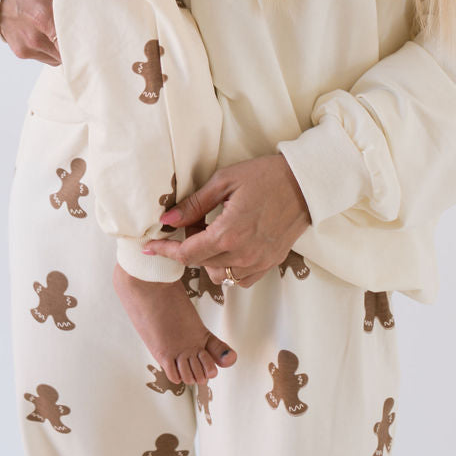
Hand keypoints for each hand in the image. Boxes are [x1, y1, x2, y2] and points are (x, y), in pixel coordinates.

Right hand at [0, 0, 91, 63]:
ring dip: (66, 45)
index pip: (76, 43)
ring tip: (72, 25)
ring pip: (58, 57)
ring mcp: (24, 46)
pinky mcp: (18, 50)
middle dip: (82, 42)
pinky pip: (45, 55)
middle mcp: (32, 36)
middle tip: (94, 26)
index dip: (92, 39)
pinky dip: (53, 46)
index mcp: (42, 15)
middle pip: (70, 52)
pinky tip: (56, 29)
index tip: (105, 31)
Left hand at [143, 155, 311, 286]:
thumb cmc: (265, 176)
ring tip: (212, 235)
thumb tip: (166, 220)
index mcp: (228, 234)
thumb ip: (194, 205)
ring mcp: (259, 261)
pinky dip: (230, 268)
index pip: (187, 254)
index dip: (164, 251)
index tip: (150, 247)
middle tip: (190, 224)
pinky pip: (241, 278)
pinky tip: (230, 248)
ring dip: (208, 260)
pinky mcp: (271, 263)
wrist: (305, 184)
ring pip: (220, 275)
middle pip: (200, 264)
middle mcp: (243, 254)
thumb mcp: (224, 182)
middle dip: (188, 248)